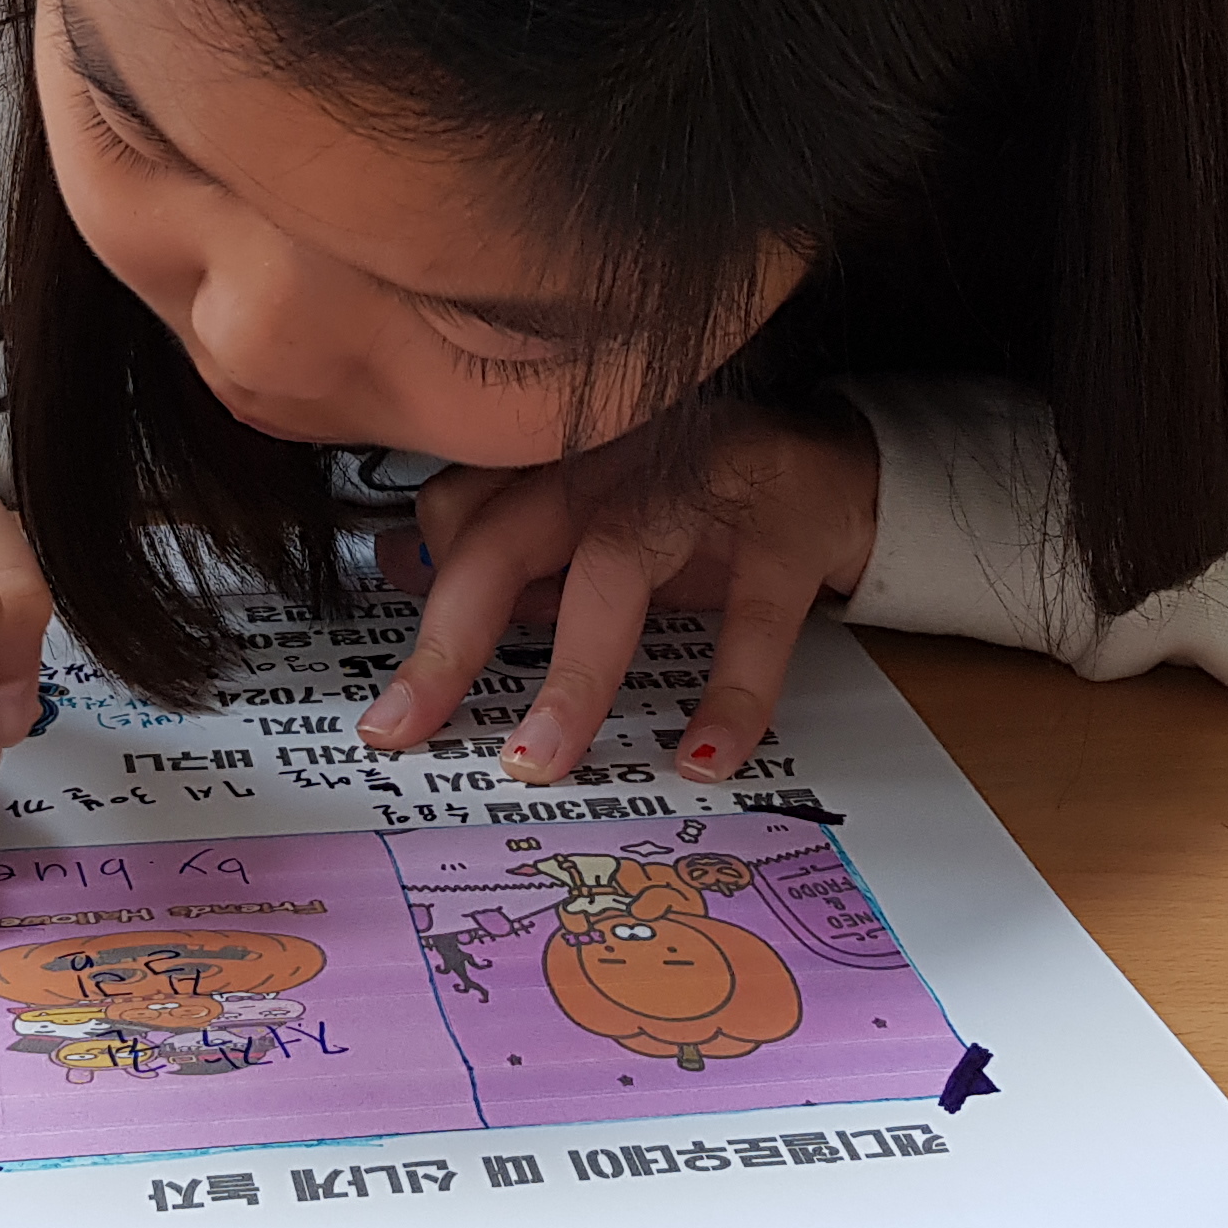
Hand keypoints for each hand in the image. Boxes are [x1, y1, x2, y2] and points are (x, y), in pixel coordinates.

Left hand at [355, 401, 877, 790]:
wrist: (834, 468)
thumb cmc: (692, 505)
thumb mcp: (590, 520)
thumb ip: (506, 546)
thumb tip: (396, 569)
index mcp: (555, 465)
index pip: (457, 516)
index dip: (422, 605)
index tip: (393, 706)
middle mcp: (611, 467)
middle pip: (507, 537)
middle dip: (448, 640)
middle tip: (404, 730)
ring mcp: (698, 495)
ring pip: (615, 572)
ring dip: (572, 675)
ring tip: (539, 762)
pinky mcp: (784, 533)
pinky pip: (754, 620)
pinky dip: (732, 692)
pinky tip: (706, 757)